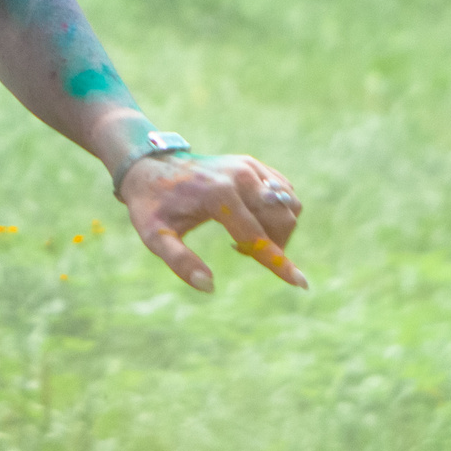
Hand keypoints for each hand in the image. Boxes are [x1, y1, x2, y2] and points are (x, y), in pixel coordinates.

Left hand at [118, 154, 306, 293]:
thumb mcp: (155, 236)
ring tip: (243, 234)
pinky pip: (284, 192)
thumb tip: (208, 285)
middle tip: (237, 250)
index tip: (301, 283)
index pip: (257, 237)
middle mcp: (241, 176)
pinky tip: (249, 218)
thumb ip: (179, 261)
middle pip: (282, 220)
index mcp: (219, 194)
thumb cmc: (152, 205)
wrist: (149, 165)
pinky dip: (277, 212)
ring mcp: (250, 166)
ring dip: (277, 229)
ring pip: (289, 205)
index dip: (278, 263)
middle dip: (272, 245)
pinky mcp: (253, 164)